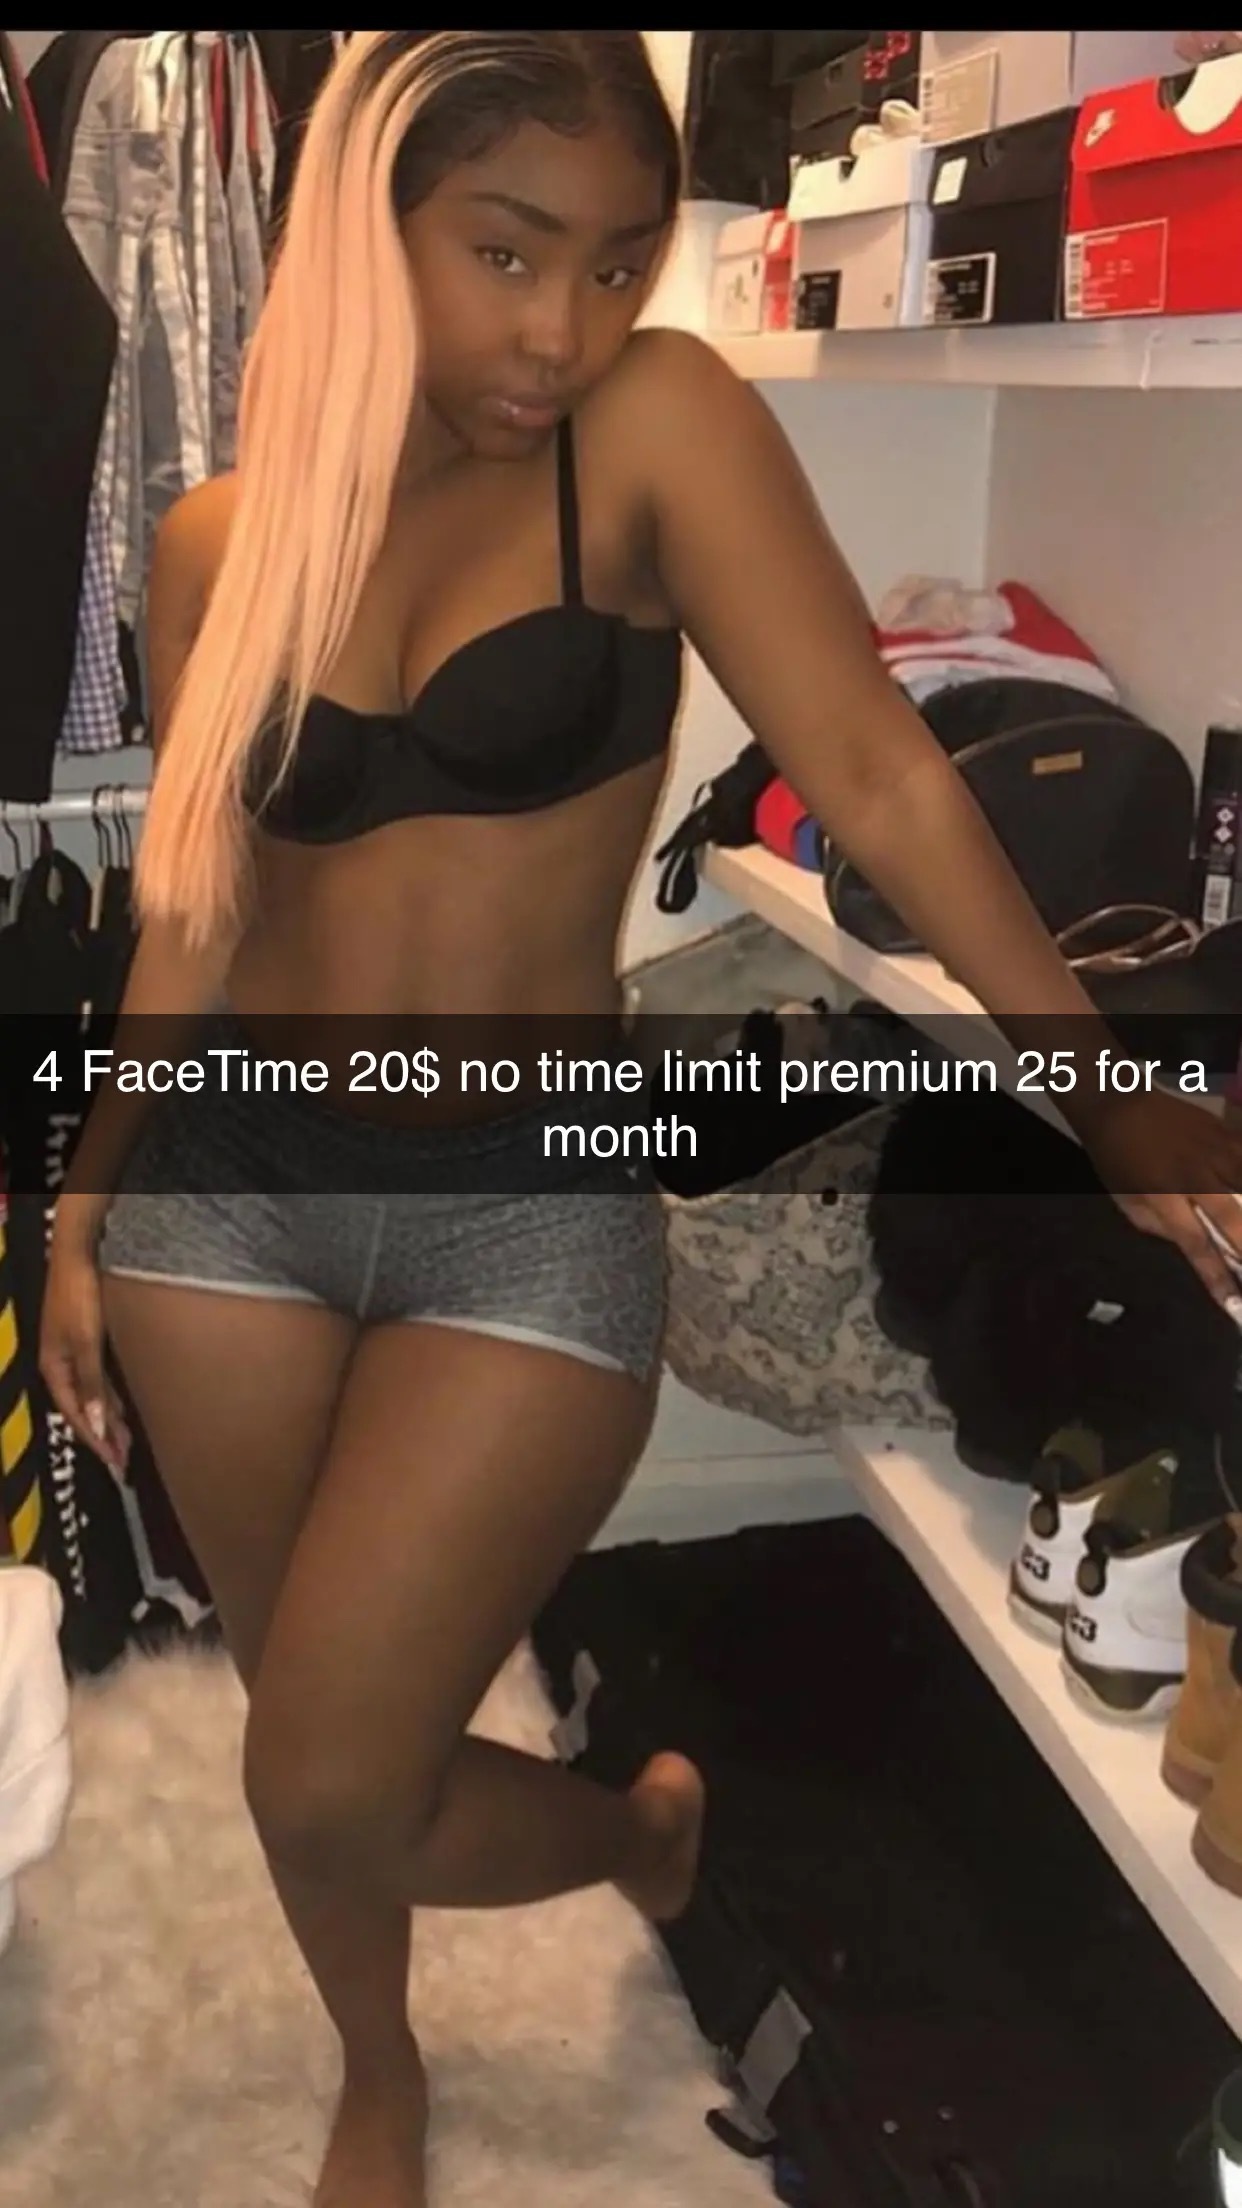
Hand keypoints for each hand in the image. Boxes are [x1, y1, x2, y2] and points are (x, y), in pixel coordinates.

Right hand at [39, 1242, 130, 1476]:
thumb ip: (92, 1384)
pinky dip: (111, 1399)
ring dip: (109, 1421)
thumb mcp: (86, 1343)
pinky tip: (122, 1412)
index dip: (95, 1441)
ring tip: (126, 1445)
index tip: (114, 1463)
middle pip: (84, 1410)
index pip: (75, 1416)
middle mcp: (62, 1367)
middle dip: (103, 1437)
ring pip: (93, 1397)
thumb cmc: (79, 1299)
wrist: (78, 1258)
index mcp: (54, 1370)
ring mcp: (74, 1355)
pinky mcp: (87, 1343)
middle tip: (124, 1463)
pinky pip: (99, 1381)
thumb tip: (98, 1424)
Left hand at [1083, 1087, 1241, 1316]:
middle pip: (1235, 1219)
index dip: (1217, 1277)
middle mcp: (1195, 1178)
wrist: (1118, 1103)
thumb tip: (1192, 1246)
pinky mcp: (1226, 1134)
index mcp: (1164, 1198)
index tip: (1235, 1305)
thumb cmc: (1117, 1157)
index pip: (1197, 1245)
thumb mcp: (1126, 1200)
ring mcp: (1215, 1153)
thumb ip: (1158, 1227)